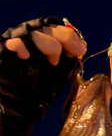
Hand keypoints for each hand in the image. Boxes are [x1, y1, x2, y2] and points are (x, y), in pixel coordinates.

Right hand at [0, 17, 86, 135]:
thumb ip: (67, 59)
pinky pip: (14, 43)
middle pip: (47, 27)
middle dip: (65, 39)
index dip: (70, 36)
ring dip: (49, 45)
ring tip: (53, 62)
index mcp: (42, 42)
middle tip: (76, 52)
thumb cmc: (38, 91)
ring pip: (34, 33)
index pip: (56, 29)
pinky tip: (27, 57)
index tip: (81, 49)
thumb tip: (80, 47)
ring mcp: (17, 44)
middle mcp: (29, 40)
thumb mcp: (58, 74)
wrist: (19, 108)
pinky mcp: (4, 52)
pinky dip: (21, 47)